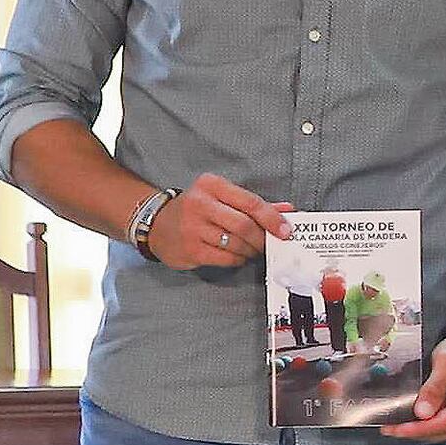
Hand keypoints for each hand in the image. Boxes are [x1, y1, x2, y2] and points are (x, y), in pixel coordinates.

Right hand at [140, 172, 285, 271]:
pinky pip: (225, 258)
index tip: (286, 231)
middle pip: (244, 225)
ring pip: (236, 243)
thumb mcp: (221, 198)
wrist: (157, 224)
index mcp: (211, 185)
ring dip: (251, 250)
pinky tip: (237, 255)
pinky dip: (238, 259)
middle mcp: (200, 204)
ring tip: (252, 249)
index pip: (250, 202)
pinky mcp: (190, 248)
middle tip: (268, 244)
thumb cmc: (196, 210)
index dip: (272, 218)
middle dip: (262, 238)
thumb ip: (254, 204)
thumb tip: (288, 210)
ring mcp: (192, 227)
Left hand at [402, 325, 445, 442]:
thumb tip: (422, 412)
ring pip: (441, 432)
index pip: (440, 425)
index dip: (414, 429)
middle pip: (440, 433)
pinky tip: (414, 417)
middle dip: (413, 431)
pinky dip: (428, 424)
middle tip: (390, 427)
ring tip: (398, 423)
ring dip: (419, 429)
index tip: (393, 429)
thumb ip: (434, 387)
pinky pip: (445, 426)